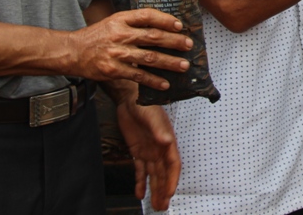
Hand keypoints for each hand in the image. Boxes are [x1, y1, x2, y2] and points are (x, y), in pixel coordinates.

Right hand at [69, 9, 191, 90]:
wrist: (73, 52)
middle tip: (188, 45)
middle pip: (152, 36)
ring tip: (184, 65)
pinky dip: (153, 80)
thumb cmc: (97, 36)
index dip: (165, 19)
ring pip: (149, 57)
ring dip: (169, 62)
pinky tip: (165, 83)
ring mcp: (117, 53)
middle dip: (174, 41)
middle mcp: (120, 35)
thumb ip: (134, 22)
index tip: (179, 25)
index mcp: (120, 19)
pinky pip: (138, 76)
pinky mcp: (113, 70)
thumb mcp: (113, 22)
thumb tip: (161, 25)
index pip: (147, 16)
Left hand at [114, 94, 180, 210]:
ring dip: (155, 189)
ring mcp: (149, 151)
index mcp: (167, 141)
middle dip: (164, 190)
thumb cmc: (145, 104)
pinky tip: (140, 193)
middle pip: (164, 174)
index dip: (172, 179)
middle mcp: (160, 149)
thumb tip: (166, 142)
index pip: (173, 164)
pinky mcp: (137, 151)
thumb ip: (159, 129)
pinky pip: (140, 170)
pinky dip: (140, 182)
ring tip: (156, 205)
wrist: (130, 98)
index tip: (170, 193)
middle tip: (163, 206)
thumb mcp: (152, 116)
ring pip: (154, 175)